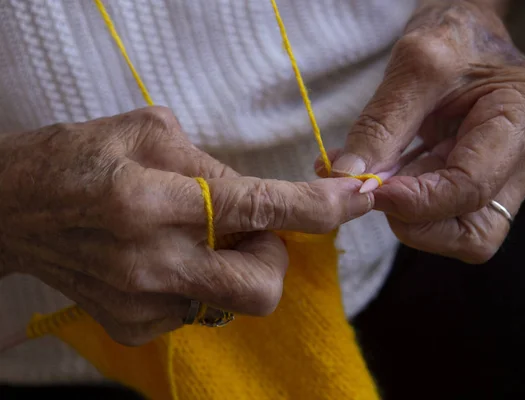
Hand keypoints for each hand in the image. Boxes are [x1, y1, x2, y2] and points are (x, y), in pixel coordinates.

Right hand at [0, 106, 371, 344]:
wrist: (12, 209)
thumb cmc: (82, 156)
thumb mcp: (150, 132)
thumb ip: (215, 167)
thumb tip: (266, 200)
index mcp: (151, 197)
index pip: (259, 209)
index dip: (319, 208)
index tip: (357, 201)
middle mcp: (148, 260)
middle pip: (261, 287)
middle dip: (275, 258)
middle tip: (250, 229)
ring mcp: (141, 303)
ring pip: (232, 300)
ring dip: (232, 266)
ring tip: (192, 237)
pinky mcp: (133, 327)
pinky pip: (199, 307)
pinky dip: (198, 280)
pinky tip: (163, 258)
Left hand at [316, 0, 524, 262]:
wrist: (468, 33)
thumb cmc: (452, 35)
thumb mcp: (413, 66)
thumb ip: (380, 126)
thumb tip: (345, 179)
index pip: (472, 186)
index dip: (415, 200)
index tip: (367, 190)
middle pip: (474, 230)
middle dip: (414, 219)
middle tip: (373, 190)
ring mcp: (513, 176)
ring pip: (461, 232)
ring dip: (410, 215)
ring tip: (378, 176)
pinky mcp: (490, 184)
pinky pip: (449, 216)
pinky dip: (411, 205)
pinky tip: (385, 177)